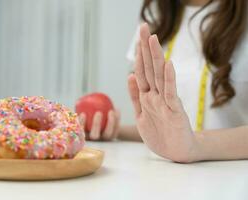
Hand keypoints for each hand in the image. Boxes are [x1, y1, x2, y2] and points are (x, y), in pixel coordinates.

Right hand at [79, 109, 120, 140]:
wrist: (102, 126)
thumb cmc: (88, 117)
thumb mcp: (84, 114)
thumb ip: (80, 109)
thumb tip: (77, 102)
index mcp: (84, 136)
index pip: (80, 131)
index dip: (81, 124)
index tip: (83, 114)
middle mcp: (94, 141)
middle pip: (94, 135)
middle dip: (96, 125)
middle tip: (98, 112)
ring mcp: (103, 140)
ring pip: (107, 133)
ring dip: (110, 122)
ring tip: (111, 111)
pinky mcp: (112, 138)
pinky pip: (116, 129)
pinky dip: (117, 119)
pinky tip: (117, 109)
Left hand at [128, 23, 196, 162]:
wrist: (177, 152)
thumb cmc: (160, 133)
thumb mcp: (141, 114)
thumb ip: (135, 96)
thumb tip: (129, 75)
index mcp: (147, 96)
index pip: (141, 71)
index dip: (138, 54)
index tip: (136, 37)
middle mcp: (156, 95)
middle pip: (149, 68)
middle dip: (145, 48)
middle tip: (143, 26)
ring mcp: (165, 102)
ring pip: (159, 76)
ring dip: (155, 57)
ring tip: (152, 39)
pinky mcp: (174, 111)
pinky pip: (170, 93)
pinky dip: (169, 79)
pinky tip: (168, 65)